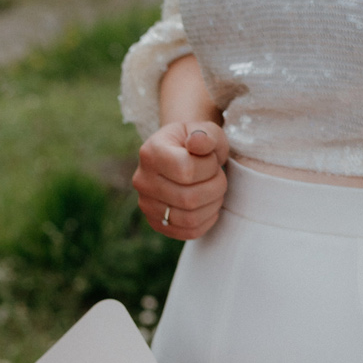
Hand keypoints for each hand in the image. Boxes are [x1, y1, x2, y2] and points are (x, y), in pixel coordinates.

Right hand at [133, 120, 229, 239]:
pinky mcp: (155, 223)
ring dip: (213, 206)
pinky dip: (206, 222)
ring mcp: (146, 205)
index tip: (213, 161)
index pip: (186, 171)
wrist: (179, 155)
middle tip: (220, 178)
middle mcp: (142, 181)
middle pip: (189, 199)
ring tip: (216, 192)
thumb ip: (206, 134)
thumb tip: (197, 142)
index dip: (209, 168)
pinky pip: (187, 233)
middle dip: (215, 188)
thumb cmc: (195, 143)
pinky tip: (210, 206)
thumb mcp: (205, 129)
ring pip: (189, 219)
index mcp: (151, 152)